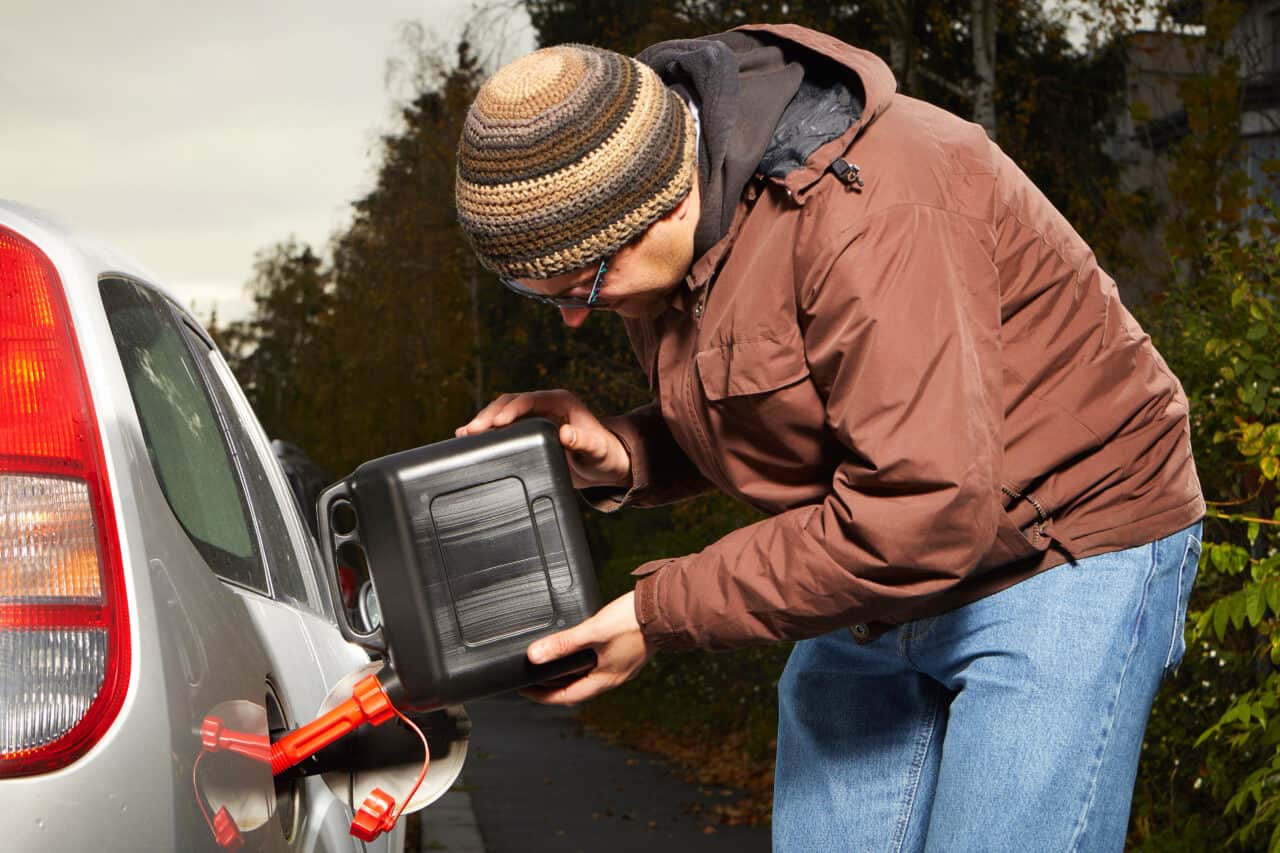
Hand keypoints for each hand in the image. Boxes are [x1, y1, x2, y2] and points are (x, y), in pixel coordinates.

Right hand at [456, 390, 630, 490]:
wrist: (603, 464)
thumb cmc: (603, 454)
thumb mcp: (596, 449)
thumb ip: (583, 441)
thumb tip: (566, 434)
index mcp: (560, 402)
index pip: (529, 400)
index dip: (511, 409)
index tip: (495, 423)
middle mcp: (544, 405)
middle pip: (510, 403)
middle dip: (489, 415)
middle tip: (472, 431)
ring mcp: (534, 416)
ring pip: (502, 412)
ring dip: (483, 422)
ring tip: (464, 434)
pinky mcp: (527, 430)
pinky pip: (503, 426)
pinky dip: (487, 432)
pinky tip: (470, 439)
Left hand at [520, 592, 651, 704]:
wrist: (664, 607)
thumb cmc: (634, 621)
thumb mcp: (593, 631)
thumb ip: (563, 643)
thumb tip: (534, 656)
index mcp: (605, 679)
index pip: (566, 697)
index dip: (542, 696)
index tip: (524, 690)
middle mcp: (614, 677)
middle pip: (576, 689)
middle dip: (552, 686)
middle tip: (532, 679)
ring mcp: (621, 665)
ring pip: (587, 676)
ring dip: (567, 674)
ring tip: (548, 665)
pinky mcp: (626, 652)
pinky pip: (597, 664)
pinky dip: (581, 662)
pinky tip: (576, 650)